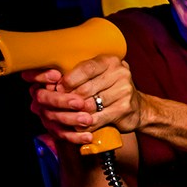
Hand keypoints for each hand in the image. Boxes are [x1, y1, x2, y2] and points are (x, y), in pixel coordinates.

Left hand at [21, 55, 142, 147]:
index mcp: (110, 61)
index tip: (58, 89)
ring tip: (67, 116)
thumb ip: (78, 76)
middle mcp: (120, 73)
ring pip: (88, 105)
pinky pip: (97, 118)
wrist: (139, 109)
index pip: (84, 69)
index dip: (68, 80)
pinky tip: (79, 125)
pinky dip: (85, 125)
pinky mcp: (124, 109)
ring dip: (75, 114)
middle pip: (84, 89)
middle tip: (58, 106)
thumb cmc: (111, 91)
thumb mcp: (98, 76)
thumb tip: (47, 83)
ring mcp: (124, 91)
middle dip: (68, 100)